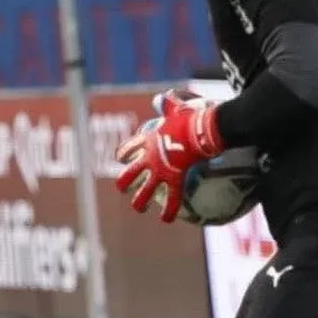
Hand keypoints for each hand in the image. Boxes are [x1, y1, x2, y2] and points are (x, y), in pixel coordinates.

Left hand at [115, 89, 223, 221]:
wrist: (197, 129)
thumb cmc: (188, 117)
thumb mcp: (176, 109)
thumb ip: (167, 104)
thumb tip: (161, 98)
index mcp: (148, 141)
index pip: (129, 148)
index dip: (123, 153)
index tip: (119, 157)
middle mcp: (150, 158)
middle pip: (130, 173)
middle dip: (124, 182)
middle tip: (123, 188)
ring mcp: (160, 170)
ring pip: (145, 190)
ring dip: (140, 201)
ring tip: (139, 208)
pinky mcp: (175, 178)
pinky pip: (172, 198)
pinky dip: (170, 210)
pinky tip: (165, 220)